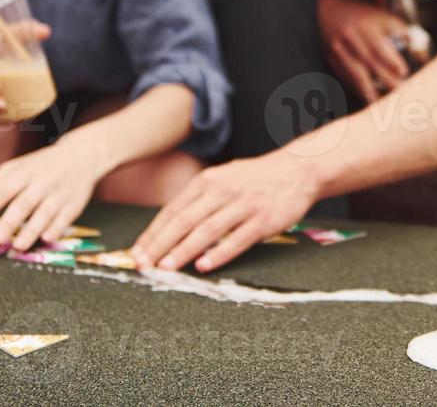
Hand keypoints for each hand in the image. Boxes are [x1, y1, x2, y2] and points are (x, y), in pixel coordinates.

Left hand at [0, 139, 100, 250]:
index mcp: (23, 173)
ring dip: (32, 230)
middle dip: (10, 221)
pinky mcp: (75, 204)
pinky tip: (46, 239)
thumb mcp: (16, 169)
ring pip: (45, 213)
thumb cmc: (40, 166)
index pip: (1, 191)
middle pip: (23, 203)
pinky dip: (57, 228)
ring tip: (18, 247)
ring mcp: (59, 193)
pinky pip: (66, 218)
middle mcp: (42, 182)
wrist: (81, 155)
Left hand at [131, 152, 320, 273]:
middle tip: (143, 264)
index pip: (173, 210)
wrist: (299, 169)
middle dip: (160, 245)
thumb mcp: (224, 178)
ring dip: (183, 251)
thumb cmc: (257, 178)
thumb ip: (200, 199)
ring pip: (206, 231)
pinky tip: (204, 265)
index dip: (153, 233)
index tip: (137, 252)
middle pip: (184, 221)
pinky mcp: (264, 219)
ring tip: (166, 267)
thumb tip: (171, 227)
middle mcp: (223, 190)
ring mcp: (244, 204)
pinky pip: (237, 239)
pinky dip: (219, 253)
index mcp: (208, 180)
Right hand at [317, 0, 410, 103]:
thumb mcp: (383, 16)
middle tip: (401, 94)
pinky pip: (345, 77)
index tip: (403, 72)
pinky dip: (357, 89)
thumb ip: (401, 32)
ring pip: (355, 73)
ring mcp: (339, 49)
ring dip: (369, 91)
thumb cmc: (362, 15)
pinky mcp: (331, 59)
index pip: (379, 45)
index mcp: (366, 25)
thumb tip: (419, 53)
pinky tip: (367, 98)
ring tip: (381, 104)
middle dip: (386, 80)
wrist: (327, 10)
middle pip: (370, 62)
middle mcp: (351, 37)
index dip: (391, 60)